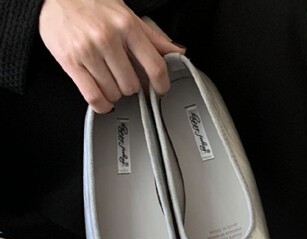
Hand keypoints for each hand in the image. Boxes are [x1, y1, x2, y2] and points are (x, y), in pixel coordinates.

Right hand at [38, 0, 184, 112]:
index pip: (154, 65)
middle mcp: (107, 37)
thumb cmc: (91, 5)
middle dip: (130, 85)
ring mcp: (88, 51)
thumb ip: (152, 37)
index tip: (160, 89)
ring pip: (113, 93)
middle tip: (123, 76)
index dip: (161, 84)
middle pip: (132, 85)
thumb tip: (179, 52)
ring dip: (114, 92)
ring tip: (108, 78)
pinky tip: (103, 99)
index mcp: (126, 25)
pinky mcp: (70, 62)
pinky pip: (93, 97)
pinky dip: (102, 104)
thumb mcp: (126, 14)